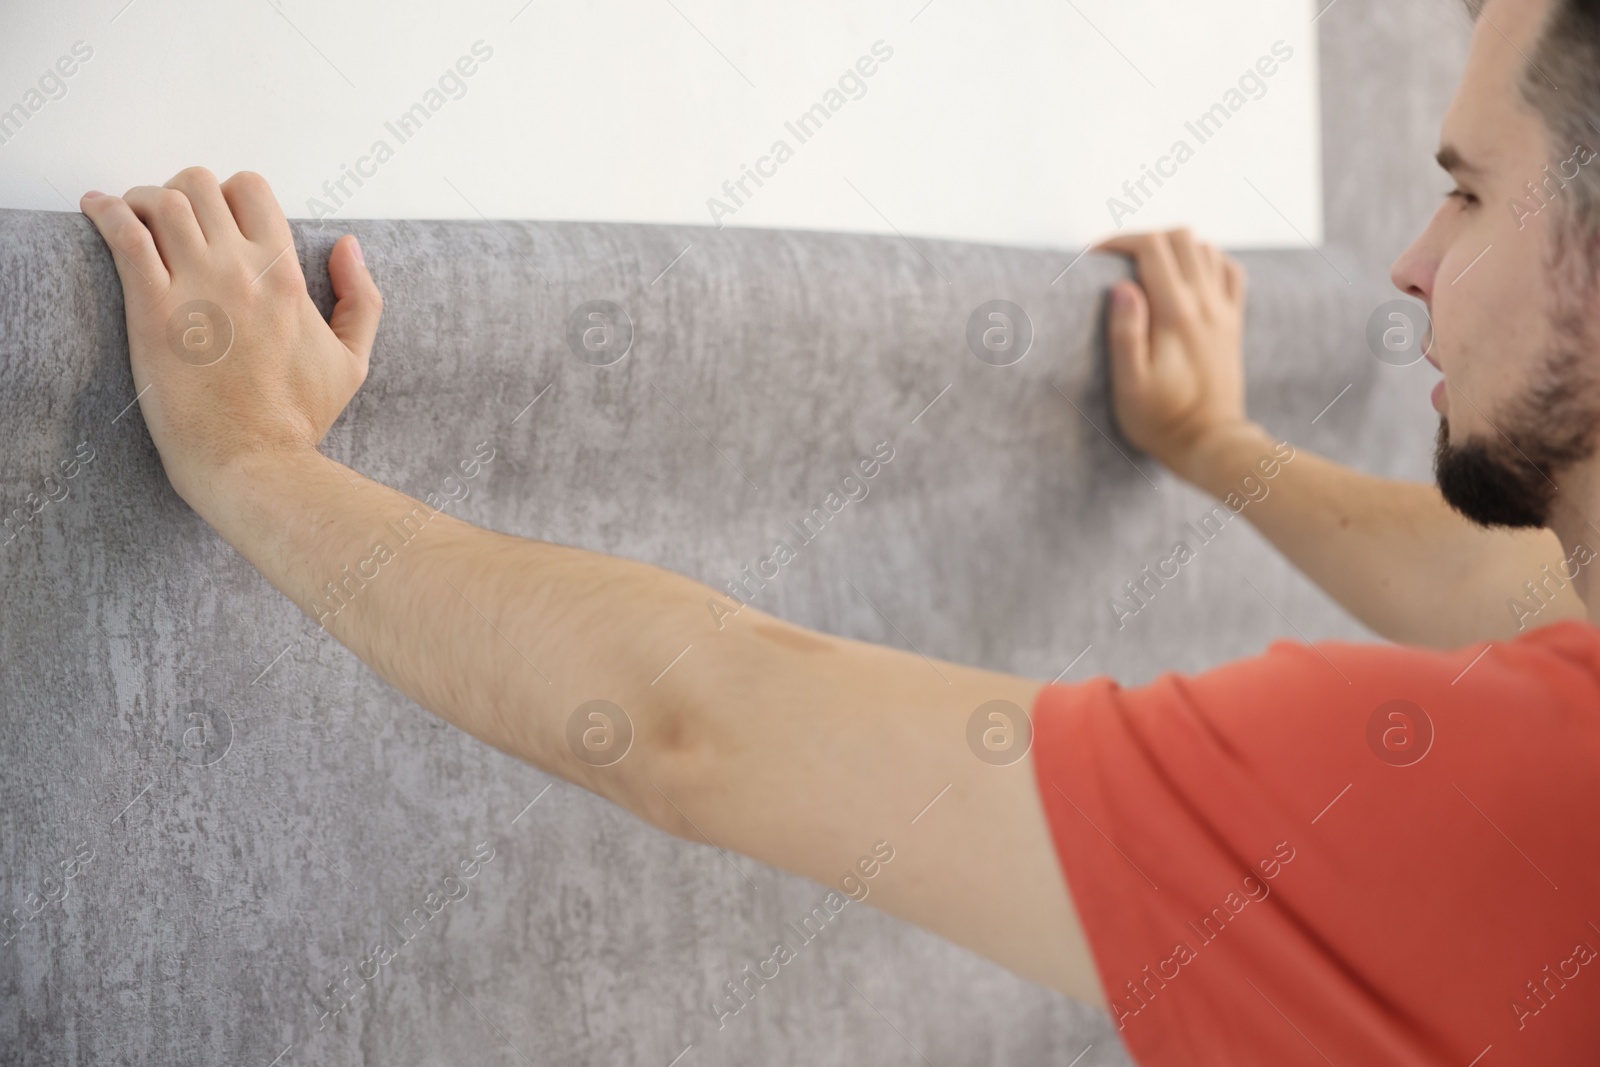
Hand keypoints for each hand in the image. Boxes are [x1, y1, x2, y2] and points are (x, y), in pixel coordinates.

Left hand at [79, 168, 380, 512]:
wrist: (253, 460)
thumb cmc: (298, 419)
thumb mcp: (352, 359)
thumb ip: (361, 298)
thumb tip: (349, 245)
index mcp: (285, 274)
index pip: (250, 189)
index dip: (227, 196)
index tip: (214, 220)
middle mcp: (241, 269)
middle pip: (198, 184)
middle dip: (179, 193)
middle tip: (167, 223)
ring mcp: (195, 286)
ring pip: (160, 200)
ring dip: (140, 200)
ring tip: (130, 220)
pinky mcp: (153, 310)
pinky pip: (124, 235)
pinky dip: (106, 212)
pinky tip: (97, 210)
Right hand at [1092, 228, 1251, 481]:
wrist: (1210, 442)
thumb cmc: (1160, 419)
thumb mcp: (1129, 383)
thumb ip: (1125, 332)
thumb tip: (1121, 286)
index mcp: (1175, 313)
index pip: (1151, 247)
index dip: (1118, 241)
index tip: (1093, 256)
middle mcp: (1204, 304)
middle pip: (1180, 237)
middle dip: (1144, 238)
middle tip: (1117, 260)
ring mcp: (1223, 311)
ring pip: (1205, 248)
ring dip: (1173, 247)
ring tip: (1146, 268)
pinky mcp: (1232, 322)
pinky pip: (1229, 271)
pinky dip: (1207, 261)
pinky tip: (1187, 277)